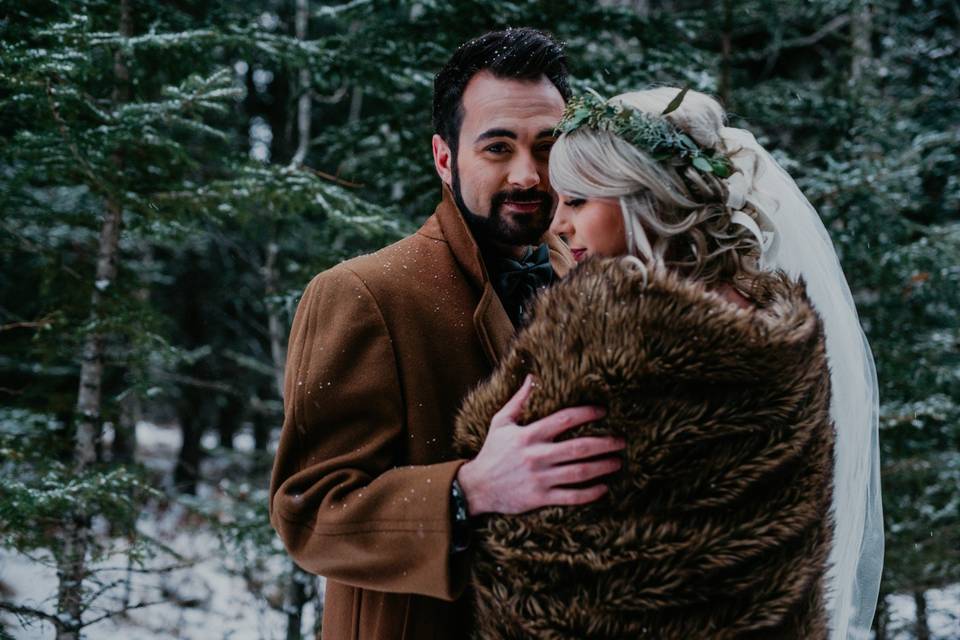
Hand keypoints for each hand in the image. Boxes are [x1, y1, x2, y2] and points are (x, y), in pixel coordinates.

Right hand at [456, 374, 623, 515]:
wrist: (477, 487)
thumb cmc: (492, 452)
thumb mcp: (501, 422)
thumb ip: (518, 400)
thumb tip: (532, 377)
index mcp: (528, 435)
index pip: (564, 420)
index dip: (587, 414)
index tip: (603, 412)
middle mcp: (536, 456)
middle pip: (578, 448)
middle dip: (604, 443)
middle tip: (621, 440)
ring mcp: (540, 478)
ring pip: (579, 472)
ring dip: (602, 466)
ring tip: (617, 461)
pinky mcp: (540, 498)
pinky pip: (570, 496)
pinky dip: (589, 493)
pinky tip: (603, 488)